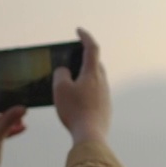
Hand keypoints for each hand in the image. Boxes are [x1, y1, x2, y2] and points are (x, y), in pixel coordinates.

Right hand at [54, 28, 111, 144]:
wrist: (91, 135)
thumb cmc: (75, 111)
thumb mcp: (60, 89)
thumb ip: (61, 74)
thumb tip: (65, 71)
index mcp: (92, 73)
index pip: (92, 48)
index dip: (85, 37)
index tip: (78, 31)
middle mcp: (102, 82)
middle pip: (95, 64)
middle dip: (85, 57)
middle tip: (73, 56)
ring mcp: (106, 95)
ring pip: (96, 79)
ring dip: (85, 75)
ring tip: (72, 80)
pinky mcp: (105, 108)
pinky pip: (96, 93)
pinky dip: (87, 90)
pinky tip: (77, 99)